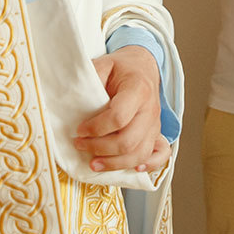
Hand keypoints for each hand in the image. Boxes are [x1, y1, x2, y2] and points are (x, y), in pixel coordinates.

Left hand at [77, 47, 166, 172]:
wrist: (144, 67)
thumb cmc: (122, 68)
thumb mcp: (104, 63)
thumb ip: (91, 77)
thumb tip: (73, 97)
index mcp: (138, 89)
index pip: (118, 116)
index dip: (96, 128)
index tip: (79, 129)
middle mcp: (150, 109)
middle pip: (128, 140)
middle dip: (100, 148)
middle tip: (80, 145)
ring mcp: (155, 124)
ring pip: (140, 153)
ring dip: (115, 163)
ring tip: (94, 164)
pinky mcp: (157, 133)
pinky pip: (160, 155)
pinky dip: (148, 166)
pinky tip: (132, 170)